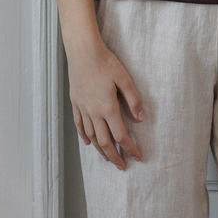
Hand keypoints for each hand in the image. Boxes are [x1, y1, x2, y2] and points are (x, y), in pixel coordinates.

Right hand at [66, 37, 144, 170]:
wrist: (82, 51)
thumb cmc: (105, 62)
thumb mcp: (124, 78)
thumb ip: (133, 99)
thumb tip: (141, 118)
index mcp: (108, 107)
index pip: (121, 135)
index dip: (130, 148)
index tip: (137, 157)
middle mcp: (94, 112)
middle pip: (105, 142)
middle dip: (114, 156)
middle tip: (122, 166)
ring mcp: (82, 108)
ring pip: (92, 136)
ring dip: (100, 150)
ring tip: (107, 158)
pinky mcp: (75, 102)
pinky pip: (79, 125)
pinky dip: (85, 136)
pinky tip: (89, 142)